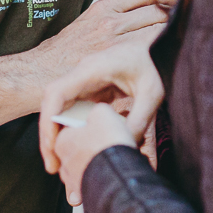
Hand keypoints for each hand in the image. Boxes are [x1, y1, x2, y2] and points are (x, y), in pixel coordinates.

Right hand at [29, 0, 177, 81]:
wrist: (37, 74)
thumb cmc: (59, 56)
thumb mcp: (84, 27)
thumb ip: (110, 23)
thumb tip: (138, 24)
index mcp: (104, 7)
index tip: (183, 0)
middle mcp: (110, 19)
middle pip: (157, 10)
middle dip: (176, 16)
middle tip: (191, 23)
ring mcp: (113, 39)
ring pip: (156, 29)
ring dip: (173, 34)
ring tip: (186, 40)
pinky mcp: (113, 60)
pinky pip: (148, 50)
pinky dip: (163, 50)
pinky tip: (172, 56)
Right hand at [38, 36, 165, 200]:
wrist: (164, 44)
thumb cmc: (157, 60)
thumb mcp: (152, 92)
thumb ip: (138, 120)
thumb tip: (124, 148)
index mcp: (91, 68)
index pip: (56, 94)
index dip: (47, 122)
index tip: (51, 149)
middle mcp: (83, 74)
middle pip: (54, 106)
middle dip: (50, 137)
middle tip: (54, 167)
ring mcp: (86, 81)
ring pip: (63, 110)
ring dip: (61, 136)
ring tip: (65, 165)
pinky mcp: (94, 89)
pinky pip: (77, 111)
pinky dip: (75, 131)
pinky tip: (82, 151)